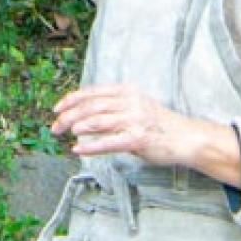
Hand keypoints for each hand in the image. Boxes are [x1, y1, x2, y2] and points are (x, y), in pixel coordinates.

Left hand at [50, 84, 199, 168]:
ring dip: (77, 126)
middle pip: (92, 106)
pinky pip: (109, 142)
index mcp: (126, 91)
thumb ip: (114, 107)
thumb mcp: (136, 106)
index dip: (72, 99)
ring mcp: (134, 120)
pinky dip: (91, 146)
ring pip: (98, 121)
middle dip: (70, 115)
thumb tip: (85, 115)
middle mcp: (129, 102)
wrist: (185, 138)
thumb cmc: (157, 125)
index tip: (57, 108)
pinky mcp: (137, 139)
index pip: (92, 92)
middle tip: (55, 126)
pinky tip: (78, 149)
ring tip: (64, 132)